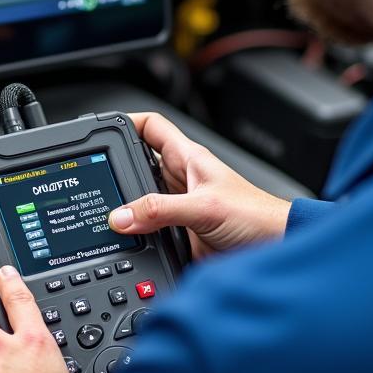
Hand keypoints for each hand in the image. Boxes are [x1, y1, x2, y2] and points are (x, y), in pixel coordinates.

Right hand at [108, 112, 290, 258]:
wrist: (276, 250)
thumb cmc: (258, 217)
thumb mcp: (204, 208)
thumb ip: (160, 211)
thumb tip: (121, 216)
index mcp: (188, 158)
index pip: (150, 127)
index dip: (125, 122)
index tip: (99, 131)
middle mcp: (181, 180)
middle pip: (136, 164)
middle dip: (117, 172)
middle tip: (96, 182)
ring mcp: (179, 207)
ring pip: (139, 200)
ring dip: (126, 209)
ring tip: (108, 215)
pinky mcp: (180, 234)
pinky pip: (148, 231)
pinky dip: (136, 236)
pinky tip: (128, 242)